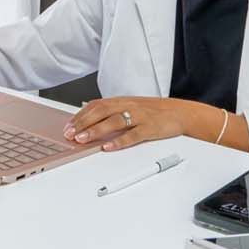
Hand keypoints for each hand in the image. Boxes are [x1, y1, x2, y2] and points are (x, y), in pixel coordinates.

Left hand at [65, 97, 205, 151]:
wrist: (180, 112)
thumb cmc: (154, 111)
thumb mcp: (131, 107)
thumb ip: (113, 112)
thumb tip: (90, 120)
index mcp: (122, 101)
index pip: (96, 105)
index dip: (81, 115)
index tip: (68, 125)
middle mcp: (129, 106)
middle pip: (102, 112)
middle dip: (83, 123)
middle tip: (70, 134)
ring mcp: (140, 117)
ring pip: (115, 122)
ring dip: (97, 131)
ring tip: (83, 139)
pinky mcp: (150, 128)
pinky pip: (133, 135)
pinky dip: (120, 141)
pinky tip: (109, 147)